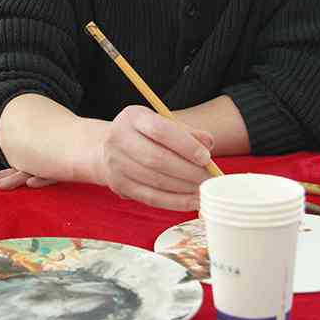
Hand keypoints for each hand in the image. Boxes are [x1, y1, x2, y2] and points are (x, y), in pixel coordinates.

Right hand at [96, 101, 218, 209]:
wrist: (111, 148)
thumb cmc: (147, 135)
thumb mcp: (164, 124)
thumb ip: (188, 132)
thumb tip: (208, 144)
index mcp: (133, 117)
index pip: (160, 131)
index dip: (185, 145)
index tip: (206, 158)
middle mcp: (118, 139)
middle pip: (156, 159)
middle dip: (188, 171)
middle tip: (209, 178)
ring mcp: (115, 164)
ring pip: (155, 181)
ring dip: (184, 188)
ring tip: (204, 190)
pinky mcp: (118, 185)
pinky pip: (151, 198)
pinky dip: (175, 202)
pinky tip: (192, 202)